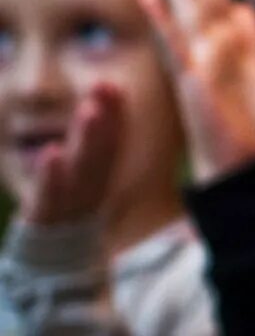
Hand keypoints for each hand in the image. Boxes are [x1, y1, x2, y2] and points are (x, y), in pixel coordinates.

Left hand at [19, 83, 123, 225]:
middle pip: (103, 148)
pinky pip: (51, 194)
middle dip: (107, 117)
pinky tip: (52, 152)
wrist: (56, 258)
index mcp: (103, 172)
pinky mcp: (47, 214)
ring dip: (88, 138)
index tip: (115, 85)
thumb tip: (102, 95)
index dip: (117, 112)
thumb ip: (94, 140)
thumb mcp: (85, 175)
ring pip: (84, 167)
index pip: (113, 138)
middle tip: (106, 86)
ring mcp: (72, 199)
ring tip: (89, 111)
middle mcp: (93, 184)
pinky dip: (53, 174)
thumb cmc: (70, 206)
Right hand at [140, 0, 254, 183]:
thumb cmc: (253, 119)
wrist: (246, 164)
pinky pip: (178, 47)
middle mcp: (210, 44)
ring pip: (185, 8)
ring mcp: (199, 59)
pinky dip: (163, 22)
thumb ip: (250, 38)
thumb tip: (244, 6)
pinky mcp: (194, 80)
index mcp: (231, 39)